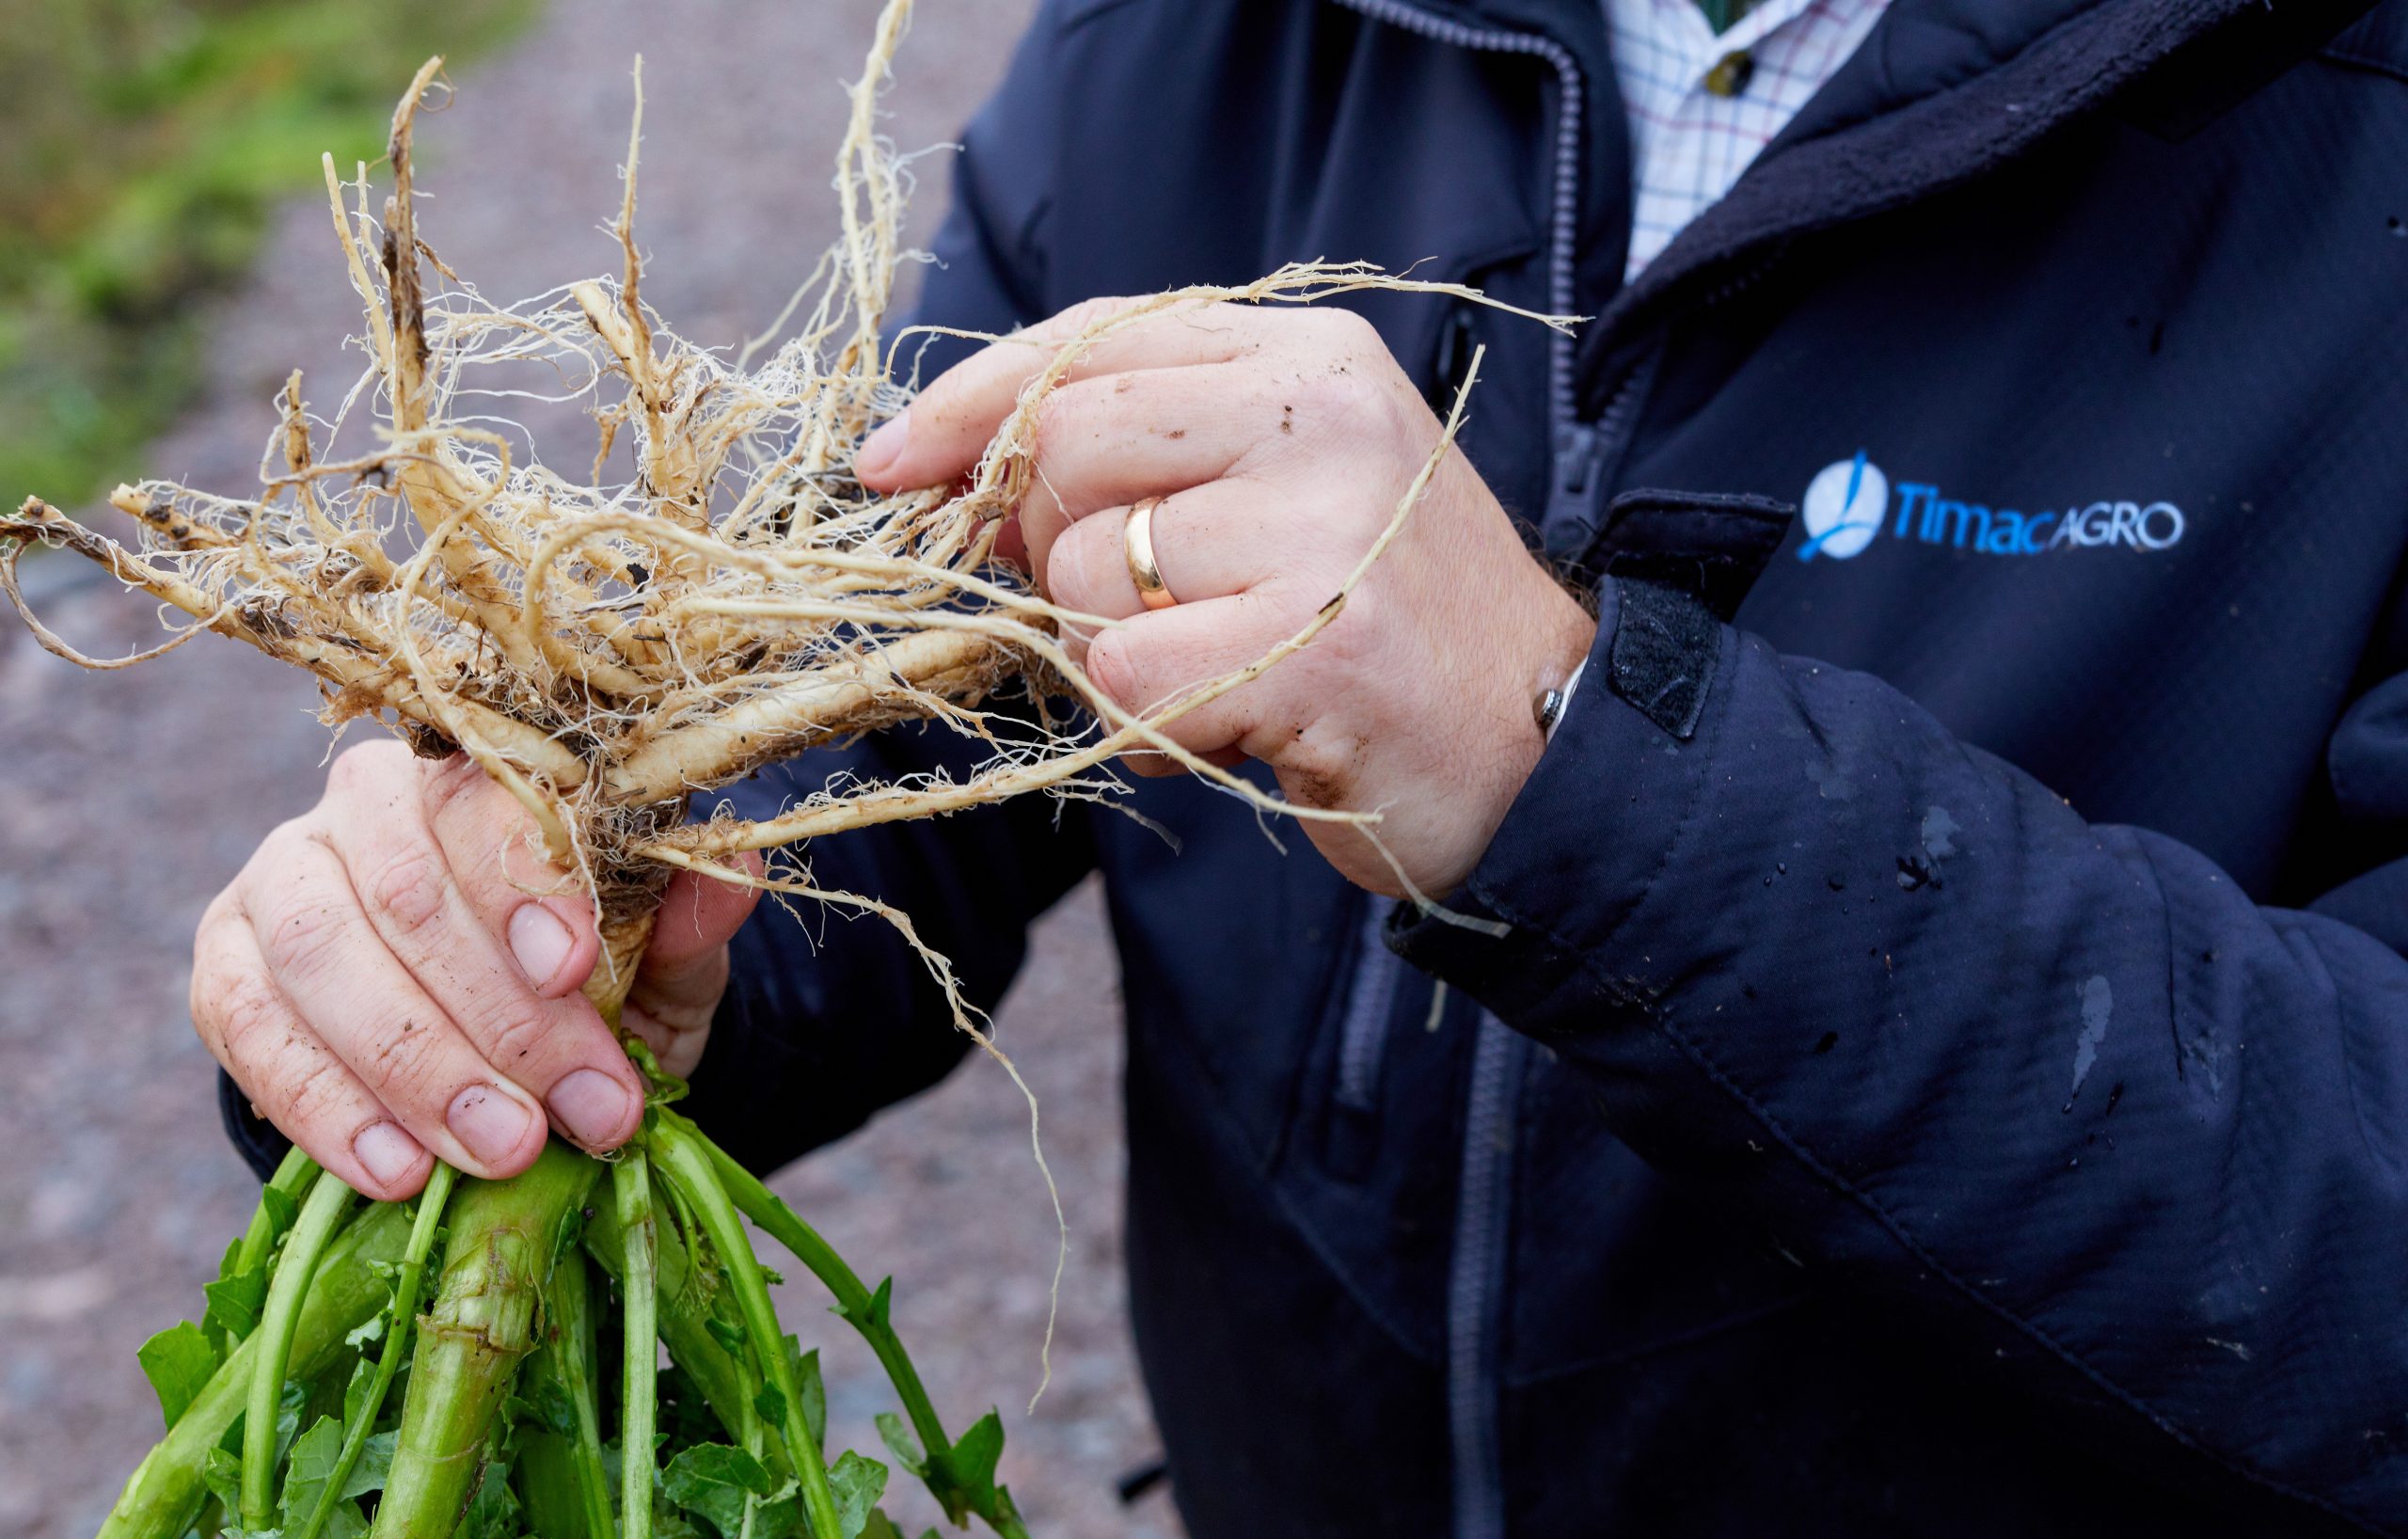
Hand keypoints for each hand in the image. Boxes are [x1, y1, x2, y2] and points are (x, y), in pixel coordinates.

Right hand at [191, 742, 759, 1198]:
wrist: (497, 1045)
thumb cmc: (588, 982)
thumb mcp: (659, 959)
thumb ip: (686, 921)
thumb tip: (736, 872)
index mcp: (482, 774)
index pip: (492, 804)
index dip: (529, 888)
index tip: (576, 973)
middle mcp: (367, 804)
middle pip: (407, 891)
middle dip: (495, 1017)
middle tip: (567, 1116)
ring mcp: (282, 877)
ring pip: (322, 954)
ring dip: (415, 1068)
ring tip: (498, 1154)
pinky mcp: (223, 964)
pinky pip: (248, 1028)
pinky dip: (325, 1108)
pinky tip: (398, 1172)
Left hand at [858, 300, 1595, 896]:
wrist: (1545, 749)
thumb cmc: (1383, 627)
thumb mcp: (1284, 496)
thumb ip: (1152, 457)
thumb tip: (962, 473)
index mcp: (1311, 359)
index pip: (1092, 339)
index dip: (973, 400)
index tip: (891, 464)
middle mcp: (1322, 416)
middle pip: (1065, 447)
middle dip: (1052, 548)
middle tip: (1139, 612)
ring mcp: (1328, 524)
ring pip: (1081, 570)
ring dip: (1107, 650)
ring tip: (1215, 671)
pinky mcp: (1323, 642)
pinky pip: (1125, 673)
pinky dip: (1148, 719)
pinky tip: (1237, 723)